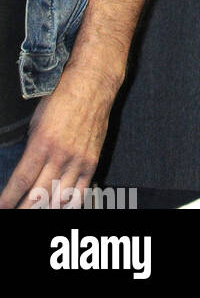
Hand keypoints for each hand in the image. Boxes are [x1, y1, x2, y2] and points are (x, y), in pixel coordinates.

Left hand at [0, 65, 116, 208]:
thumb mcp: (37, 120)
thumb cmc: (64, 96)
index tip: (1, 208)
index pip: (21, 181)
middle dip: (23, 209)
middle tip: (15, 214)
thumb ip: (31, 147)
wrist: (94, 83)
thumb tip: (25, 169)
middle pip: (38, 195)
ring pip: (59, 198)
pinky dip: (68, 204)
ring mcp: (78, 160)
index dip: (8, 199)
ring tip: (35, 211)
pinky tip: (58, 206)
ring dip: (44, 209)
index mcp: (42, 143)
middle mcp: (60, 155)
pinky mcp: (92, 161)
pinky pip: (80, 192)